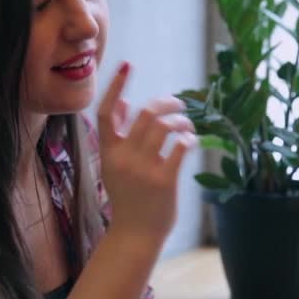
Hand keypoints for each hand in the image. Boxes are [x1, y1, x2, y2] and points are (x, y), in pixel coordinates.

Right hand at [97, 62, 197, 243]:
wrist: (135, 233)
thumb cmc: (127, 196)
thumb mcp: (113, 165)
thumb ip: (116, 134)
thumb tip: (124, 102)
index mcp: (108, 152)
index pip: (107, 112)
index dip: (116, 86)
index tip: (128, 65)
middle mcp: (124, 158)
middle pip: (145, 113)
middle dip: (166, 103)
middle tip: (178, 103)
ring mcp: (143, 170)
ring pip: (164, 126)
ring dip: (180, 120)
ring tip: (187, 125)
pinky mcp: (164, 181)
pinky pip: (180, 147)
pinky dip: (188, 138)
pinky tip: (191, 140)